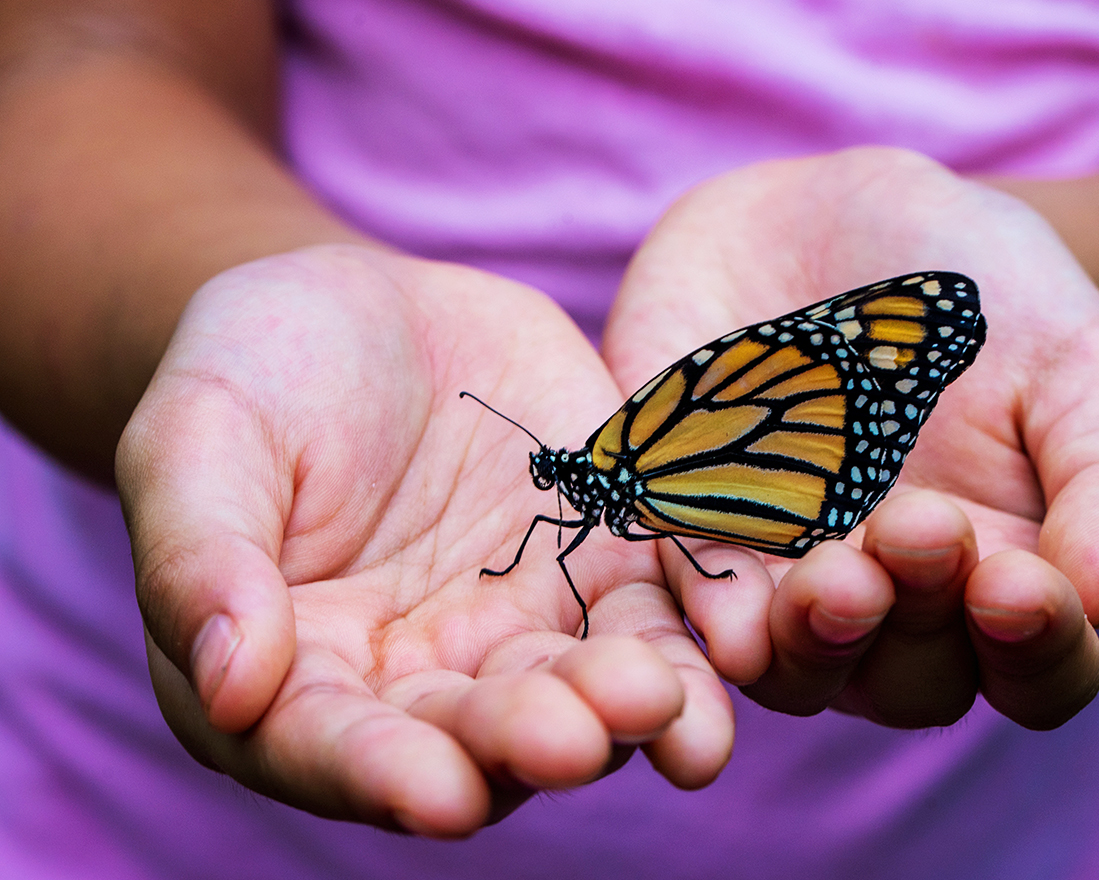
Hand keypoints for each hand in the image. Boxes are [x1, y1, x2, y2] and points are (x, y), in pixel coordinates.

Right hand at [117, 245, 732, 833]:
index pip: (333, 748)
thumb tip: (229, 685)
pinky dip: (696, 636)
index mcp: (299, 676)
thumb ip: (203, 558)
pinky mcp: (604, 565)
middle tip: (574, 737)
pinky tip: (736, 645)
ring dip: (627, 711)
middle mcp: (420, 679)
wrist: (367, 310)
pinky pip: (657, 612)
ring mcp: (522, 627)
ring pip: (580, 692)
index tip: (436, 793)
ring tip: (664, 704)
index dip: (381, 775)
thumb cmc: (253, 374)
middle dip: (526, 742)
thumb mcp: (198, 439)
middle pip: (476, 737)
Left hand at [604, 148, 1098, 728]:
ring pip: (793, 667)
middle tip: (917, 528)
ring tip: (831, 578)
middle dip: (915, 624)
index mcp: (1002, 580)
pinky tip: (727, 604)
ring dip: (812, 641)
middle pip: (908, 683)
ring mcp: (785, 576)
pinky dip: (707, 606)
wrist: (844, 216)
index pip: (1037, 671)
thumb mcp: (1081, 364)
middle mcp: (892, 604)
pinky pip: (688, 594)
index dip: (1037, 650)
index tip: (1019, 584)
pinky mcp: (687, 529)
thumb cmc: (990, 298)